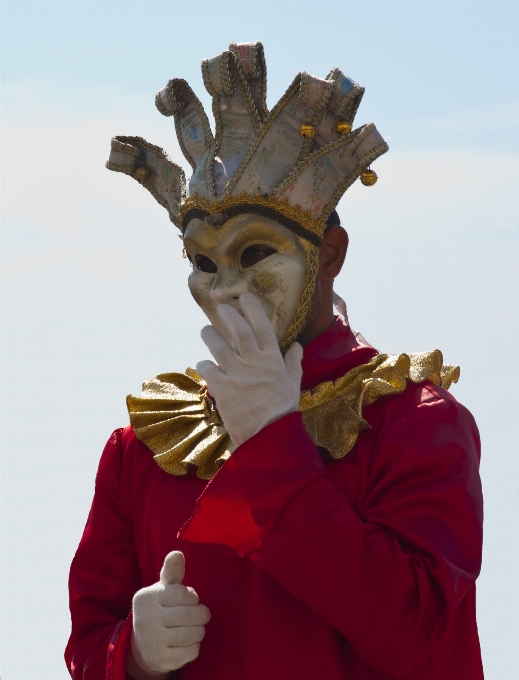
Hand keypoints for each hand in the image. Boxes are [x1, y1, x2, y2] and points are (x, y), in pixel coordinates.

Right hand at [128, 551, 210, 677]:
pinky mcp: (160, 660)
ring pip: (193, 634)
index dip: (193, 597)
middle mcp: (146, 619)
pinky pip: (191, 652)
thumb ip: (172, 572)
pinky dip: (194, 647)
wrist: (142, 645)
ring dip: (199, 631)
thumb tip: (177, 553)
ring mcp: (152, 641)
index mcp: (146, 597)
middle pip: (191, 615)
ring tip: (195, 629)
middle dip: (201, 615)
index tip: (189, 600)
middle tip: (200, 615)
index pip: (185, 594)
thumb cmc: (160, 609)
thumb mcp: (163, 589)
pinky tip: (186, 643)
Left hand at [196, 292, 302, 446]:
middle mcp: (254, 362)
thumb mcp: (293, 385)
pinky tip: (203, 364)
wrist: (270, 436)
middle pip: (238, 330)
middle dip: (228, 315)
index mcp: (273, 359)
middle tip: (221, 308)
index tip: (245, 296)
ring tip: (205, 331)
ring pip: (219, 346)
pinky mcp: (223, 388)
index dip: (253, 309)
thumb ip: (293, 363)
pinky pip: (208, 369)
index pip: (262, 326)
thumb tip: (297, 346)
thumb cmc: (283, 411)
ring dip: (210, 335)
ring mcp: (237, 374)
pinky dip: (203, 365)